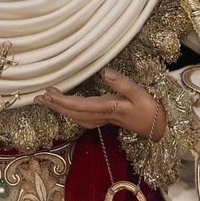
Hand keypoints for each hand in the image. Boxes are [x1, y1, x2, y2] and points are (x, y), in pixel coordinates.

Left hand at [36, 69, 165, 139]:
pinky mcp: (108, 119)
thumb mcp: (141, 94)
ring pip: (77, 116)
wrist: (161, 129)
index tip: (48, 94)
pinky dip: (72, 114)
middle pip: (73, 112)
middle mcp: (103, 115)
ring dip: (60, 109)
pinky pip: (84, 118)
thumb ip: (123, 83)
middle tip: (38, 97)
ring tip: (47, 100)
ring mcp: (104, 119)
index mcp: (109, 108)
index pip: (80, 105)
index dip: (62, 101)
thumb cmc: (152, 111)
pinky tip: (67, 110)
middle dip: (55, 105)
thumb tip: (104, 71)